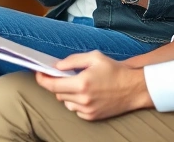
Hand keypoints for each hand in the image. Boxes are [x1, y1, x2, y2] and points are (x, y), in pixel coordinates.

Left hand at [35, 51, 152, 120]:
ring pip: (65, 102)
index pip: (52, 85)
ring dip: (66, 94)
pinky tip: (85, 94)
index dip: (42, 80)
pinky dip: (75, 102)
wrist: (134, 88)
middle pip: (57, 94)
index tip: (39, 74)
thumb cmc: (115, 70)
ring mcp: (87, 110)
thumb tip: (57, 66)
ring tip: (78, 84)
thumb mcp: (94, 57)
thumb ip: (72, 60)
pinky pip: (75, 110)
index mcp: (81, 83)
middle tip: (62, 75)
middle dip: (56, 84)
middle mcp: (83, 99)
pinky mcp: (92, 117)